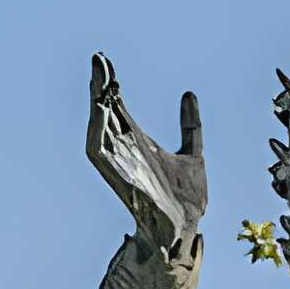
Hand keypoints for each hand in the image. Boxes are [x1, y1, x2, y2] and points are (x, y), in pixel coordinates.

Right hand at [86, 53, 206, 252]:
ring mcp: (122, 165)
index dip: (111, 85)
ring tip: (98, 78)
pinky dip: (98, 132)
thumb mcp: (194, 154)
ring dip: (96, 105)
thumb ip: (191, 125)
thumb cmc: (187, 200)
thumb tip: (189, 94)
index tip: (106, 59)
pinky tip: (101, 109)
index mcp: (139, 143)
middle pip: (105, 113)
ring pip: (99, 130)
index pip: (118, 107)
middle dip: (100, 87)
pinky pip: (101, 154)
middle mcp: (126, 151)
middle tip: (98, 59)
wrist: (188, 229)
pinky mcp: (120, 179)